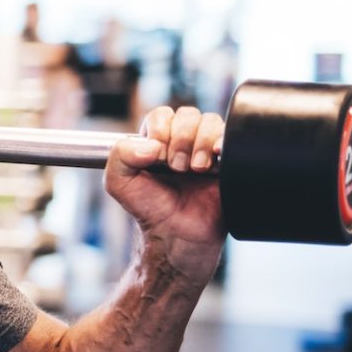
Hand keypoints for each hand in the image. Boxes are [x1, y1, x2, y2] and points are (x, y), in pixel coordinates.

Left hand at [105, 105, 225, 277]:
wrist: (178, 236)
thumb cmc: (149, 209)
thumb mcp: (119, 183)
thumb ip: (120, 156)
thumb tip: (151, 144)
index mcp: (157, 141)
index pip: (162, 115)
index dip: (161, 130)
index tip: (157, 156)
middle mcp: (183, 142)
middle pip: (188, 115)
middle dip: (181, 138)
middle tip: (177, 167)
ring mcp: (207, 151)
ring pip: (210, 121)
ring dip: (200, 142)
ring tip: (195, 169)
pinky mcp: (228, 162)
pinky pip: (233, 137)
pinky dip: (223, 141)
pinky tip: (217, 155)